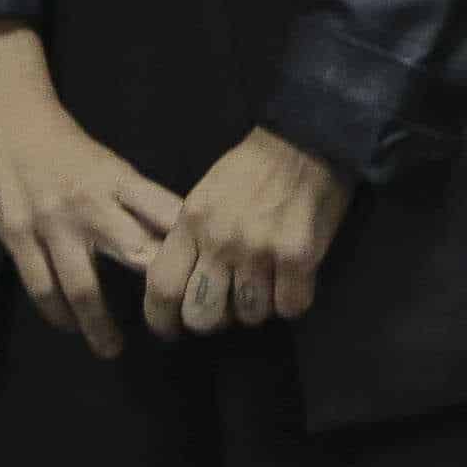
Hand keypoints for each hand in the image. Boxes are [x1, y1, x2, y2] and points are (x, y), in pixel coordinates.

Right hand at [0, 22, 181, 357]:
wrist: (8, 115)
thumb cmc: (65, 144)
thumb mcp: (109, 165)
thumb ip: (135, 201)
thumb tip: (175, 238)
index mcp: (119, 179)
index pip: (167, 215)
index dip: (190, 248)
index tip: (207, 279)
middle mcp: (91, 203)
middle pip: (134, 254)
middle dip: (154, 294)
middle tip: (171, 326)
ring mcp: (51, 223)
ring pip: (82, 286)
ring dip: (99, 325)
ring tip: (111, 348)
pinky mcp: (17, 235)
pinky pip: (42, 286)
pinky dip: (57, 313)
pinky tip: (68, 325)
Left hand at [139, 128, 352, 341]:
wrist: (305, 138)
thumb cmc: (252, 168)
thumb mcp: (205, 196)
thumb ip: (191, 239)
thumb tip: (184, 286)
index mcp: (192, 222)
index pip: (162, 287)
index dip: (162, 319)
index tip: (170, 328)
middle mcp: (220, 240)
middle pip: (203, 316)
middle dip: (214, 320)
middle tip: (227, 305)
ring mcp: (260, 251)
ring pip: (249, 316)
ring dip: (257, 307)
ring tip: (265, 282)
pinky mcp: (298, 257)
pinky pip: (290, 307)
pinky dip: (292, 300)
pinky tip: (293, 279)